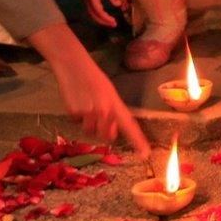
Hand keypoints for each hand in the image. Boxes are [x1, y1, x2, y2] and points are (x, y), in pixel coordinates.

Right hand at [31, 23, 148, 153]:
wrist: (75, 67)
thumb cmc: (95, 80)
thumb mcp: (110, 94)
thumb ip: (113, 113)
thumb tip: (112, 133)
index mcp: (116, 105)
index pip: (130, 126)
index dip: (138, 141)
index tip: (145, 154)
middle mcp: (105, 111)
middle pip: (106, 136)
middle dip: (103, 130)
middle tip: (98, 114)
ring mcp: (89, 113)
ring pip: (90, 131)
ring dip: (88, 123)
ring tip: (87, 105)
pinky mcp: (74, 113)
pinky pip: (77, 123)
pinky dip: (77, 116)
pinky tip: (77, 102)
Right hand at [71, 0, 125, 28]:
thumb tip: (119, 5)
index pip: (98, 11)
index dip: (106, 18)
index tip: (114, 22)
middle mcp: (87, 1)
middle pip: (94, 16)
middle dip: (104, 22)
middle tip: (114, 25)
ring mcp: (86, 1)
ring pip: (92, 14)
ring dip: (101, 20)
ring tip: (111, 22)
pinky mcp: (86, 0)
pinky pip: (91, 11)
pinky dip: (98, 16)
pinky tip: (104, 16)